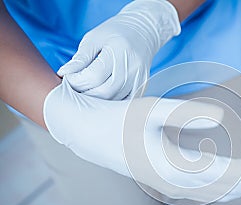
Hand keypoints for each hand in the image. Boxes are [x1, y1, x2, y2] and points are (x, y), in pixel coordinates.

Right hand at [43, 78, 240, 201]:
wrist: (87, 134)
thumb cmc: (119, 118)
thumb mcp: (152, 109)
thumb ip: (187, 113)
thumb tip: (223, 118)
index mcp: (173, 165)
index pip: (229, 174)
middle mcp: (174, 182)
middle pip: (228, 188)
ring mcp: (170, 186)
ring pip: (217, 193)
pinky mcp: (166, 183)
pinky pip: (204, 191)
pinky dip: (226, 188)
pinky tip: (237, 181)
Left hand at [57, 0, 180, 99]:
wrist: (143, 31)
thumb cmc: (115, 33)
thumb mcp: (94, 39)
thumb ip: (80, 58)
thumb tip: (63, 73)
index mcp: (119, 51)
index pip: (94, 76)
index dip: (76, 81)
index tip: (68, 77)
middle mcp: (132, 67)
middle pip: (105, 92)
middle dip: (84, 94)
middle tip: (74, 88)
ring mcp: (140, 78)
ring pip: (114, 100)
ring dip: (96, 101)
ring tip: (85, 92)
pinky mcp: (143, 86)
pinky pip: (124, 102)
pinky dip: (110, 103)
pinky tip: (100, 97)